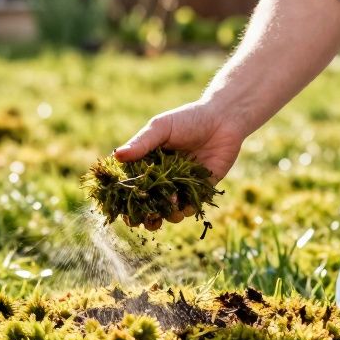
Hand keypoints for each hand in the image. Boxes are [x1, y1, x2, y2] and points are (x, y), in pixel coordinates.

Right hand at [113, 100, 247, 230]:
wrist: (223, 119)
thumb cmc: (187, 119)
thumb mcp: (161, 128)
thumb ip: (141, 143)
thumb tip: (116, 156)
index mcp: (149, 164)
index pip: (133, 186)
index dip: (127, 202)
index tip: (124, 213)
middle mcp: (164, 178)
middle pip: (150, 204)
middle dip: (147, 216)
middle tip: (146, 221)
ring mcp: (182, 185)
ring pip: (170, 209)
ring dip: (168, 215)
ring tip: (171, 211)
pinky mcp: (201, 189)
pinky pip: (192, 205)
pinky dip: (187, 210)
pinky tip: (185, 206)